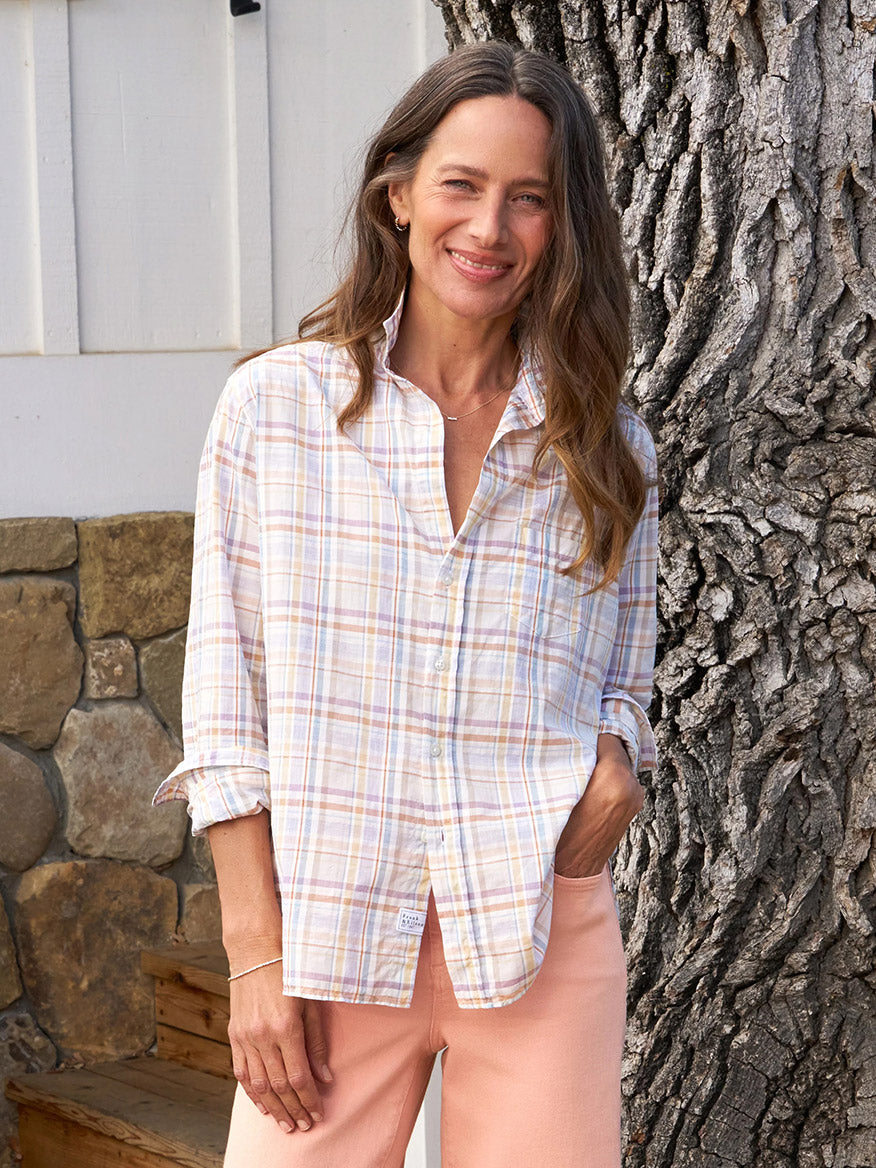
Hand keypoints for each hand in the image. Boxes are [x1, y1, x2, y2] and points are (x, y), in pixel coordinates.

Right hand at [228, 960, 332, 1132]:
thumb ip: (317, 1042)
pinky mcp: (234, 1035)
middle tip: (305, 1126)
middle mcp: (263, 1035)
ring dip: (273, 1108)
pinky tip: (262, 1105)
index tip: (318, 1113)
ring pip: (258, 1084)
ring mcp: (245, 1037)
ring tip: (286, 1124)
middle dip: (294, 1109)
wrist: (256, 951)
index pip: (298, 1076)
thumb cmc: (290, 972)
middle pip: (278, 1086)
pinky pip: (241, 1072)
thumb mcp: (311, 1003)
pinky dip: (252, 1093)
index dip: (309, 1099)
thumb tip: (324, 1077)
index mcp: (285, 1027)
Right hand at [554, 733, 643, 878]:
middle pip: (616, 749)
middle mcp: (632, 785)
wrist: (572, 867)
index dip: (588, 737)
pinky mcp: (635, 806)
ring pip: (620, 764)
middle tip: (576, 756)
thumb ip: (576, 756)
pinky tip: (591, 789)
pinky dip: (609, 778)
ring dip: (603, 765)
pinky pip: (623, 780)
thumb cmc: (560, 827)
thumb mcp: (561, 785)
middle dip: (597, 751)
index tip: (574, 741)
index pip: (607, 737)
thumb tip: (580, 735)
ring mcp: (636, 797)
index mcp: (615, 777)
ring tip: (582, 775)